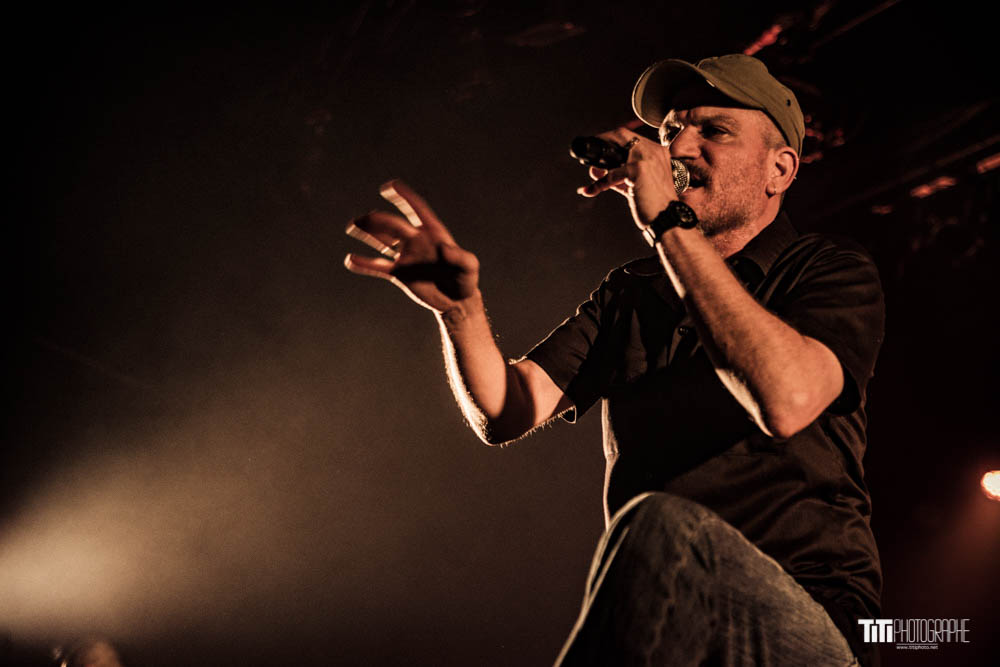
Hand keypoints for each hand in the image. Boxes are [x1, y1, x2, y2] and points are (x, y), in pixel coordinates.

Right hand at [344, 180, 479, 313]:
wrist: (456, 300)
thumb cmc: (465, 279)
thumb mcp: (469, 267)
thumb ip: (460, 257)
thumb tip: (445, 249)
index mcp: (432, 232)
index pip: (416, 209)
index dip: (405, 197)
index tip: (390, 186)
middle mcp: (416, 240)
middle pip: (393, 225)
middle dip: (378, 221)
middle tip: (362, 220)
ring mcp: (406, 256)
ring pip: (382, 240)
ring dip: (368, 233)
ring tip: (353, 226)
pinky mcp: (399, 273)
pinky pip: (378, 266)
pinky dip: (365, 264)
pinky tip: (350, 260)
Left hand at [576, 129, 676, 230]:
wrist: (666, 219)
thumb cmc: (653, 204)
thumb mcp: (633, 184)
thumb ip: (615, 174)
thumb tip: (594, 169)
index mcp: (656, 152)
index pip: (631, 137)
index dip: (611, 140)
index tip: (599, 148)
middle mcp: (654, 151)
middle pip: (621, 135)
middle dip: (602, 142)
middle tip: (590, 155)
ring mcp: (647, 158)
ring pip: (615, 152)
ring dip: (600, 163)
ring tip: (593, 173)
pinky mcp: (639, 169)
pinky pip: (611, 174)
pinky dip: (600, 183)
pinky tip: (592, 191)